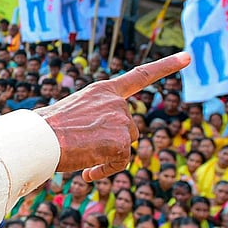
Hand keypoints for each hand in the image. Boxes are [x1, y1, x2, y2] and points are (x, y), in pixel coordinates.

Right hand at [36, 53, 190, 181]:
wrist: (40, 138)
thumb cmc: (47, 129)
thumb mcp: (74, 114)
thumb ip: (96, 120)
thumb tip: (108, 145)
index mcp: (103, 91)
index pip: (140, 76)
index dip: (166, 66)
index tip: (187, 57)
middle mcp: (116, 102)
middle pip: (128, 129)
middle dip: (112, 142)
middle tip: (84, 148)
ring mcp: (121, 120)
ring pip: (125, 146)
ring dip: (108, 156)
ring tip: (81, 156)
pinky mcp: (122, 141)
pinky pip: (120, 163)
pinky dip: (105, 170)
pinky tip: (87, 171)